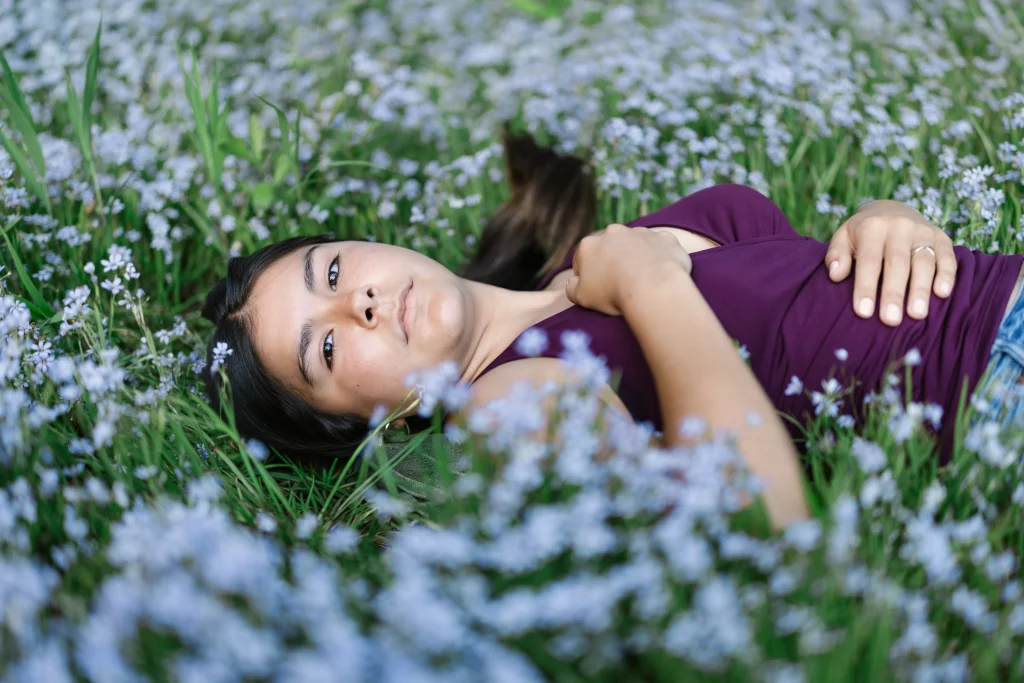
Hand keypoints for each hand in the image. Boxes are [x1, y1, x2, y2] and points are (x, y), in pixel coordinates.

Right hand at [565, 224, 691, 315]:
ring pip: (635, 244)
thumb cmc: (612, 293)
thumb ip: (571, 288)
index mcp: (589, 244)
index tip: (597, 290)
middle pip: (609, 248)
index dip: (587, 276)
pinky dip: (659, 257)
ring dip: (636, 257)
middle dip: (612, 261)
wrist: (653, 287)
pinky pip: (660, 247)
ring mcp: (640, 232)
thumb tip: (572, 283)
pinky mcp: (664, 238)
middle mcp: (613, 232)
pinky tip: (661, 274)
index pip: (582, 260)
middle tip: (620, 284)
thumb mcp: (581, 297)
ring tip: (643, 280)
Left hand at [824, 202, 956, 325]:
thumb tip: (836, 275)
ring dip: (921, 289)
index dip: (866, 287)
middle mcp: (900, 226)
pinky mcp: (942, 237)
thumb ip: (836, 255)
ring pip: (924, 262)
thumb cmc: (861, 234)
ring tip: (917, 315)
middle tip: (890, 320)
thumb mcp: (843, 237)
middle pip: (897, 263)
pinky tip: (942, 294)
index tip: (863, 312)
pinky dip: (947, 275)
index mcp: (872, 227)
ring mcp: (923, 231)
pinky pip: (947, 257)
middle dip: (893, 293)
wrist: (890, 209)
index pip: (869, 261)